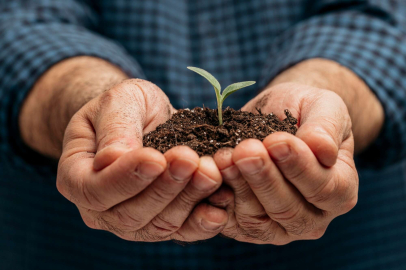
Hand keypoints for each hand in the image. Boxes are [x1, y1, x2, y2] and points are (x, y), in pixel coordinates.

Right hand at [57, 79, 228, 241]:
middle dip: (165, 188)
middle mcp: (102, 209)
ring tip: (211, 172)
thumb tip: (112, 160)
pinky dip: (202, 223)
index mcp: (78, 177)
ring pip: (160, 225)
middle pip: (130, 214)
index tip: (155, 158)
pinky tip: (219, 209)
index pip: (96, 189)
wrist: (146, 118)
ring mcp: (133, 221)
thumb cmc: (127, 106)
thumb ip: (115, 129)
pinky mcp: (162, 222)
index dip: (126, 178)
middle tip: (190, 160)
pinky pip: (182, 232)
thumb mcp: (118, 102)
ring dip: (188, 200)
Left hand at [209, 83, 357, 243]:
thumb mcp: (323, 107)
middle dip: (263, 178)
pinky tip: (209, 174)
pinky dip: (217, 200)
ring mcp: (277, 228)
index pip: (323, 188)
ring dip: (238, 186)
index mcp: (339, 192)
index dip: (298, 166)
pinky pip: (229, 221)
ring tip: (224, 156)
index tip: (277, 141)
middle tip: (245, 150)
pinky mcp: (245, 226)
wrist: (277, 115)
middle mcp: (311, 218)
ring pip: (256, 219)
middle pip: (287, 209)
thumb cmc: (304, 112)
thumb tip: (323, 150)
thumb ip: (325, 128)